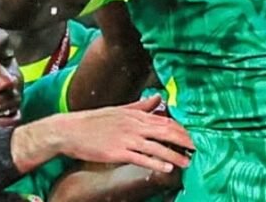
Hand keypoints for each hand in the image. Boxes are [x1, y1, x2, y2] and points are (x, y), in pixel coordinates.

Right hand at [37, 96, 194, 174]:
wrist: (69, 130)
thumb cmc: (93, 121)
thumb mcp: (119, 110)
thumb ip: (140, 106)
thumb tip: (158, 98)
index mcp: (135, 115)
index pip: (164, 121)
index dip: (180, 129)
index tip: (190, 136)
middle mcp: (133, 125)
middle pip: (165, 132)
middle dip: (183, 140)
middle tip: (196, 148)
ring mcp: (126, 139)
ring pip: (156, 147)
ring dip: (174, 155)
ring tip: (186, 162)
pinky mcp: (117, 152)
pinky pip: (141, 158)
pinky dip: (155, 163)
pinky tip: (166, 168)